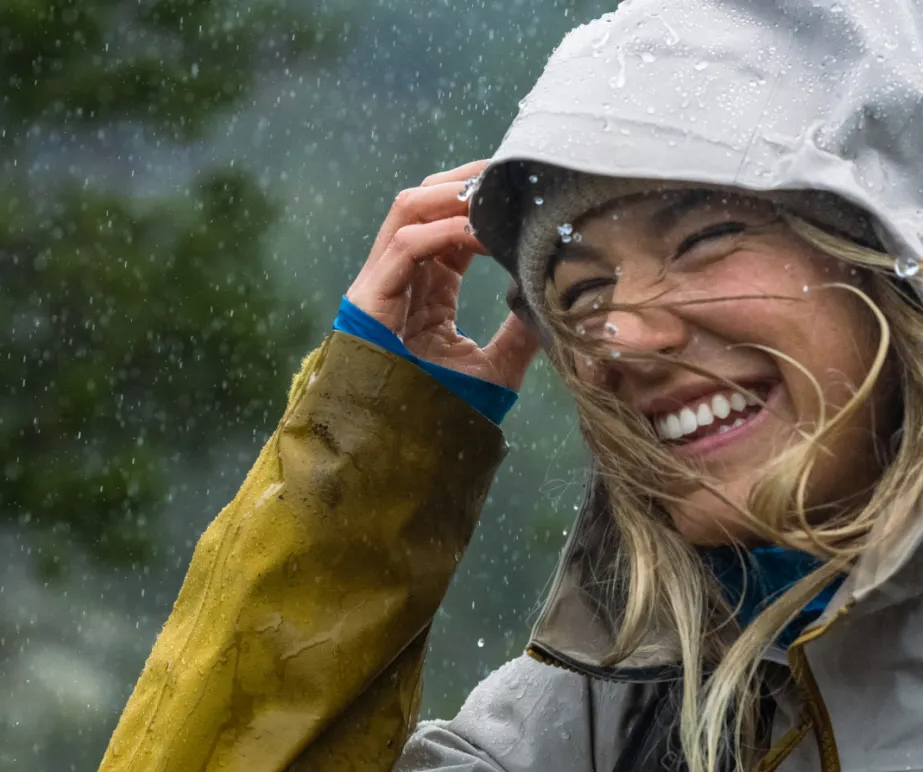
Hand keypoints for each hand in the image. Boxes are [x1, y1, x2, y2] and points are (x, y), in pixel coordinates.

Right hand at [345, 160, 538, 391]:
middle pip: (426, 203)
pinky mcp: (369, 297)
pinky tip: (477, 232)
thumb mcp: (495, 368)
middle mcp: (402, 278)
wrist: (402, 450)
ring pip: (408, 211)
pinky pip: (404, 246)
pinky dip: (440, 231)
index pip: (450, 226)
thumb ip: (520, 334)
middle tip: (507, 169)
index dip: (480, 202)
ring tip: (491, 189)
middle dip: (465, 181)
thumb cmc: (440, 413)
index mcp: (427, 289)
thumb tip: (553, 302)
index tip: (518, 189)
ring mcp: (382, 284)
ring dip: (450, 193)